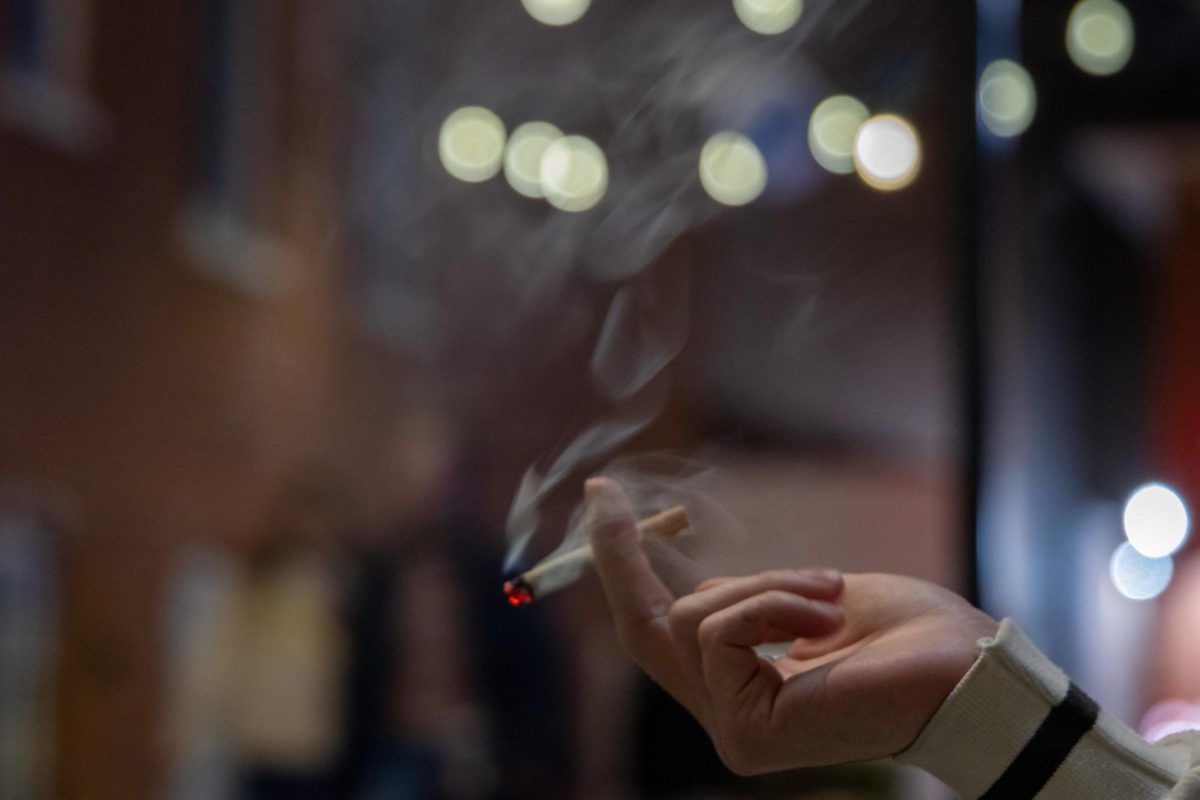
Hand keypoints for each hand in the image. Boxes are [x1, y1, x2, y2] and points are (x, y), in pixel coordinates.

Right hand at [585, 476, 998, 775]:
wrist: (966, 671)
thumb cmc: (905, 634)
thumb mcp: (805, 596)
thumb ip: (746, 601)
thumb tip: (693, 585)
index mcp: (745, 687)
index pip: (662, 630)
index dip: (623, 566)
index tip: (602, 497)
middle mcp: (729, 716)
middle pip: (645, 630)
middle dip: (619, 555)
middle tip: (603, 490)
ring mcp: (734, 731)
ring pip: (697, 617)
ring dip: (766, 585)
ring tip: (829, 593)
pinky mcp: (746, 734)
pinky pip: (724, 630)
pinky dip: (774, 603)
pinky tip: (825, 619)